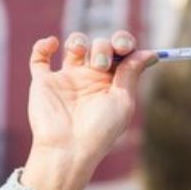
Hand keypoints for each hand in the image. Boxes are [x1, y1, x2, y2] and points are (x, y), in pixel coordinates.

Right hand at [22, 30, 157, 189]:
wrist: (69, 148)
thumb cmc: (100, 130)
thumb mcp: (123, 100)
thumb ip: (132, 73)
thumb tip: (151, 53)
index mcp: (112, 83)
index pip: (121, 53)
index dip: (123, 43)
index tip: (124, 47)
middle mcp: (91, 78)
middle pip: (100, 45)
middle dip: (103, 48)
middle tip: (101, 66)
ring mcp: (67, 78)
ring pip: (75, 44)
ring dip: (79, 40)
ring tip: (79, 52)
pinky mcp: (44, 82)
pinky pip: (39, 57)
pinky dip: (43, 45)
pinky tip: (53, 44)